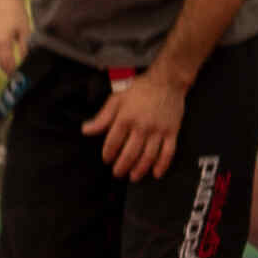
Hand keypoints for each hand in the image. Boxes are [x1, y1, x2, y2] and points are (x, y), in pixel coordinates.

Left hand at [88, 62, 191, 177]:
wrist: (167, 81)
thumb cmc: (140, 88)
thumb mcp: (117, 99)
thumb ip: (102, 117)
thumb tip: (86, 130)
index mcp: (125, 118)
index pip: (113, 142)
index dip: (108, 153)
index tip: (106, 159)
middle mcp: (142, 126)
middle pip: (130, 153)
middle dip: (122, 166)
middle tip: (117, 173)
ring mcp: (158, 130)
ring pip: (148, 156)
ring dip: (139, 169)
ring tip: (133, 176)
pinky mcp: (172, 132)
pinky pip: (168, 152)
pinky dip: (162, 165)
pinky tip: (156, 173)